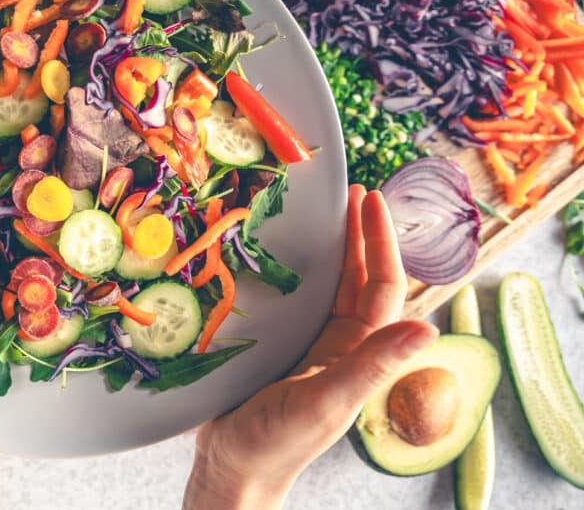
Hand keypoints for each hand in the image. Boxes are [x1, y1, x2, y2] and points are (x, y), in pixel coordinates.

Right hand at [184, 185, 438, 508]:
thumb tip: (427, 327)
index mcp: (358, 353)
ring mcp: (309, 344)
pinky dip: (293, 271)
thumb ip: (374, 364)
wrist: (232, 465)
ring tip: (325, 211)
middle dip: (359, 236)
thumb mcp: (328, 400)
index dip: (380, 243)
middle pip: (357, 280)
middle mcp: (340, 344)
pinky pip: (294, 299)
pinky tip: (277, 251)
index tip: (370, 201)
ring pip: (328, 286)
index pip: (380, 288)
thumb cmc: (278, 441)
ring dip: (331, 249)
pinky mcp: (277, 345)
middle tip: (350, 194)